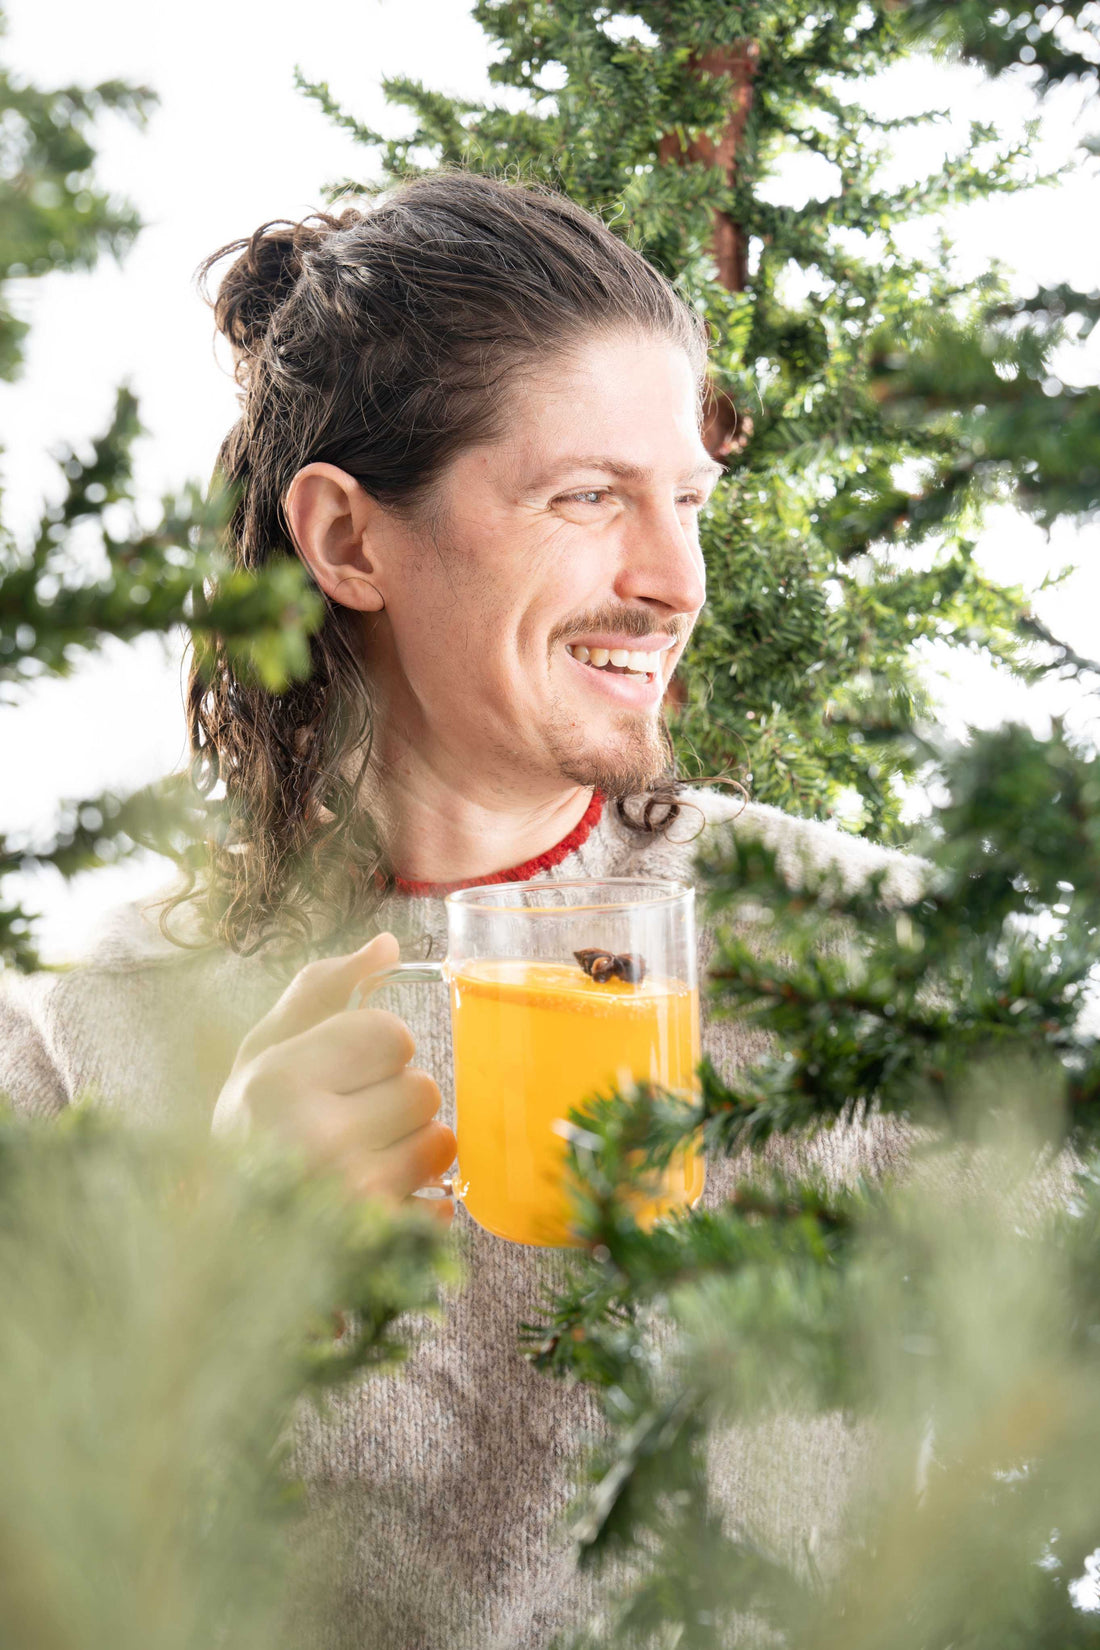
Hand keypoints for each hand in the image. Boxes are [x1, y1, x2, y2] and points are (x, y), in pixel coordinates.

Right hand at [212, 932, 454, 1220]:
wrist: (220, 1245)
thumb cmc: (248, 1133)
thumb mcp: (263, 1052)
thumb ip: (322, 990)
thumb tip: (388, 944)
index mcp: (277, 1083)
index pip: (391, 1034)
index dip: (373, 1049)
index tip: (338, 1074)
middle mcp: (313, 1142)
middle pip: (424, 1089)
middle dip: (394, 1100)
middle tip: (344, 1122)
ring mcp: (350, 1204)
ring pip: (441, 1143)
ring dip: (410, 1149)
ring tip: (357, 1161)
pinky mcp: (379, 1249)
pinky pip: (445, 1205)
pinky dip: (419, 1201)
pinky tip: (371, 1204)